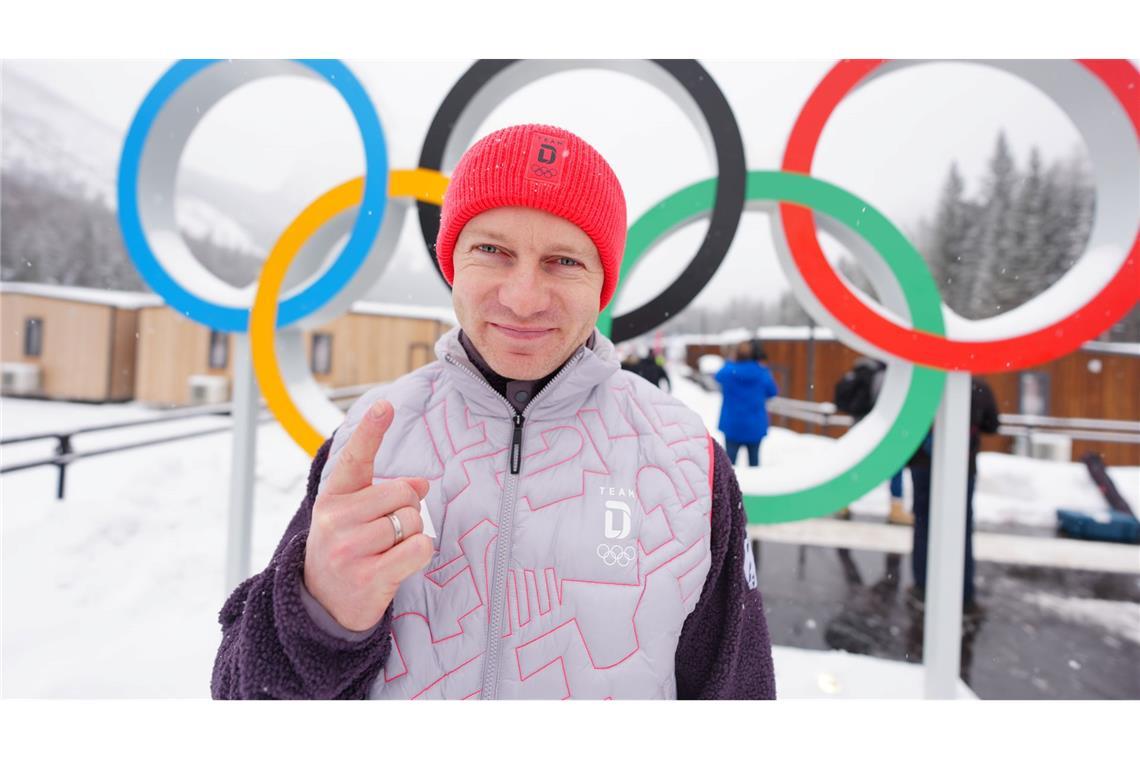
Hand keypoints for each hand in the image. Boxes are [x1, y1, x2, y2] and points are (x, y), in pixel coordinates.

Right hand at [303, 399, 432, 631]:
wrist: (322, 606)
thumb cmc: (346, 550)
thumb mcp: (353, 516)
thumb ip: (384, 493)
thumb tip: (422, 484)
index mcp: (333, 498)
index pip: (355, 458)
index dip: (371, 430)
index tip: (384, 405)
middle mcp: (336, 520)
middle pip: (403, 494)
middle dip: (407, 511)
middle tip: (387, 533)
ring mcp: (350, 549)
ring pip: (413, 522)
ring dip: (412, 536)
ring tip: (387, 552)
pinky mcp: (369, 577)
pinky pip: (419, 549)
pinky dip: (420, 554)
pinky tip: (398, 565)